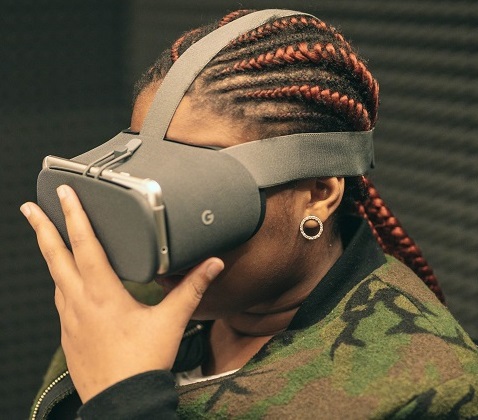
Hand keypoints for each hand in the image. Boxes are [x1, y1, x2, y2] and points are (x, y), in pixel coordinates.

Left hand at [20, 185, 223, 401]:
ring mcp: (69, 319)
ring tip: (47, 237)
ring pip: (54, 277)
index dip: (75, 216)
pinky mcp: (68, 333)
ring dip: (49, 253)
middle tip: (30, 208)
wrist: (122, 401)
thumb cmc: (143, 362)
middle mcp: (79, 302)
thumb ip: (192, 288)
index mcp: (103, 294)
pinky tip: (65, 281)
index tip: (65, 194)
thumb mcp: (172, 320)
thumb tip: (213, 265)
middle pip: (55, 257)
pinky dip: (59, 280)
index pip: (85, 245)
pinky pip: (59, 298)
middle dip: (42, 228)